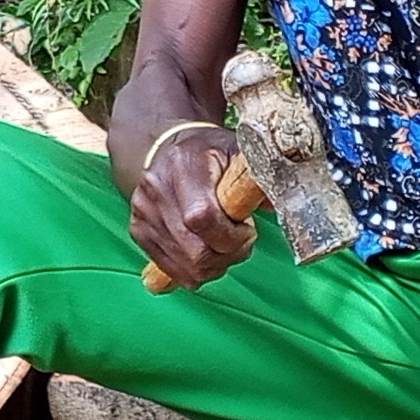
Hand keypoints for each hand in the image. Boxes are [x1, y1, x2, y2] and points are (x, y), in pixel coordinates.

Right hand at [131, 127, 255, 290]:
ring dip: (214, 266)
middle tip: (241, 242)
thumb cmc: (211, 153)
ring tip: (225, 246)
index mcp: (182, 165)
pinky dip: (195, 270)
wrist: (171, 149)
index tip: (248, 230)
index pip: (201, 217)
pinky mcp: (138, 231)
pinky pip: (171, 270)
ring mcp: (142, 213)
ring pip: (185, 267)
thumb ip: (261, 177)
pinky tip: (206, 251)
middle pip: (194, 250)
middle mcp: (155, 189)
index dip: (230, 237)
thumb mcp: (240, 153)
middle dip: (227, 256)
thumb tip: (281, 205)